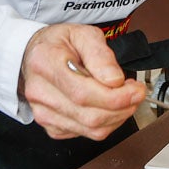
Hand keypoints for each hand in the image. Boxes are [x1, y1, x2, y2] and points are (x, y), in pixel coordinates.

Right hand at [19, 24, 145, 139]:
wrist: (33, 57)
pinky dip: (106, 123)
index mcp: (45, 63)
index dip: (116, 97)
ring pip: (91, 129)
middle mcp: (40, 92)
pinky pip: (86, 134)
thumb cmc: (58, 44)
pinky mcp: (52, 126)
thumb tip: (114, 80)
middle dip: (123, 108)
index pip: (83, 93)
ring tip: (125, 98)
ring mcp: (44, 113)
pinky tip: (109, 107)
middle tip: (136, 93)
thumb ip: (100, 55)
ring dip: (118, 117)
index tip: (136, 89)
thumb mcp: (82, 34)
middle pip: (90, 116)